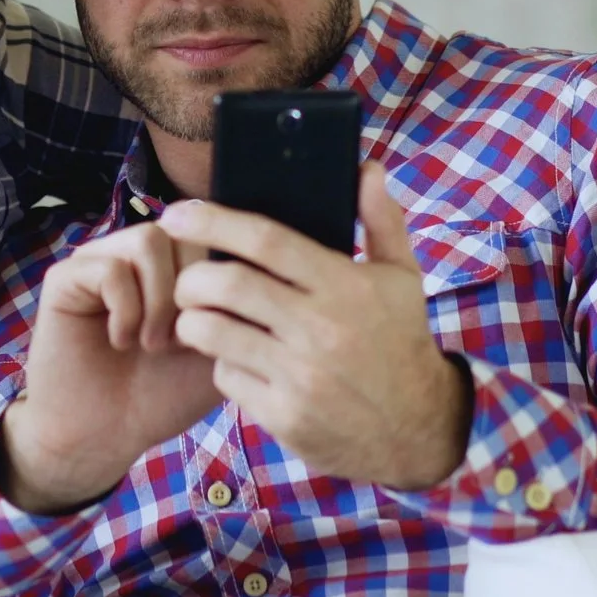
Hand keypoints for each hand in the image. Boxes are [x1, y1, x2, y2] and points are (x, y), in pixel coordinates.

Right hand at [0, 221, 223, 513]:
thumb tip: (250, 268)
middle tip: (177, 344)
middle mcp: (136, 253)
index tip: (208, 338)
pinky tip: (120, 342)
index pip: (214, 235)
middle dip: (191, 292)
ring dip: (158, 300)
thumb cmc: (162, 395)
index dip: (220, 284)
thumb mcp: (218, 350)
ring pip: (148, 240)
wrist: (106, 435)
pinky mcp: (65, 276)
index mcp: (173, 263)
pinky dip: (125, 312)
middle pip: (184, 232)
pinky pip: (111, 268)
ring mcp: (99, 259)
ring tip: (150, 343)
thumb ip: (238, 307)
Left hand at [160, 164, 474, 490]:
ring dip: (193, 320)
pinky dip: (222, 364)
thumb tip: (366, 168)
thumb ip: (381, 220)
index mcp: (344, 285)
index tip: (176, 214)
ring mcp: (302, 376)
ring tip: (199, 316)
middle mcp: (321, 329)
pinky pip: (227, 378)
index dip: (213, 221)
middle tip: (186, 280)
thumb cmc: (401, 342)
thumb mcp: (403, 278)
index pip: (266, 239)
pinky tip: (235, 359)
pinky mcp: (287, 416)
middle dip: (190, 277)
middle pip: (227, 284)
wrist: (419, 428)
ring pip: (214, 333)